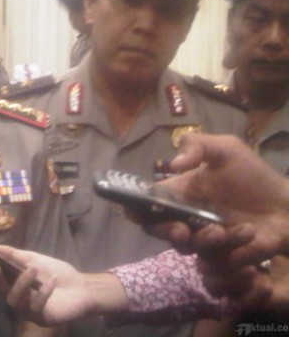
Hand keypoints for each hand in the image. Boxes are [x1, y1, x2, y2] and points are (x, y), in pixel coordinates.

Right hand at [0, 245, 126, 325]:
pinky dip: (43, 292)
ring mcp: (29, 311)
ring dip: (22, 283)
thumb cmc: (57, 273)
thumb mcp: (35, 259)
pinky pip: (36, 307)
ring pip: (15, 301)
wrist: (83, 288)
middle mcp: (18, 298)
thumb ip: (14, 255)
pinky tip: (51, 281)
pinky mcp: (42, 318)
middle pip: (0, 290)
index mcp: (14, 283)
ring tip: (33, 268)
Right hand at [136, 133, 288, 266]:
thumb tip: (172, 165)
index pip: (148, 203)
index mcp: (180, 193)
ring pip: (187, 249)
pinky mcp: (225, 257)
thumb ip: (197, 145)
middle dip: (164, 231)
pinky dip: (232, 251)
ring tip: (221, 231)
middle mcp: (186, 218)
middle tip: (180, 229)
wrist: (287, 204)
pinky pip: (217, 263)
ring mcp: (205, 239)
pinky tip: (249, 234)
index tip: (134, 211)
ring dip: (202, 241)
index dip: (135, 208)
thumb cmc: (254, 176)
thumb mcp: (227, 149)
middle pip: (158, 231)